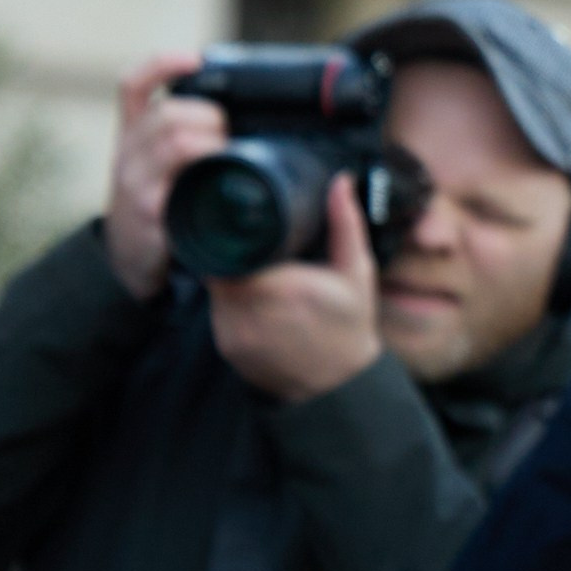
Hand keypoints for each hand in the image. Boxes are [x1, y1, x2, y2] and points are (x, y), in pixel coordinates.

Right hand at [103, 48, 221, 300]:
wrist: (128, 259)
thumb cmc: (157, 204)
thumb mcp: (156, 165)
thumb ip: (181, 137)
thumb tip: (237, 116)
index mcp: (131, 133)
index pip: (133, 84)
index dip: (162, 64)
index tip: (195, 58)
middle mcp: (128, 152)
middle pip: (167, 113)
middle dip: (208, 117)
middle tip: (228, 135)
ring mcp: (135, 183)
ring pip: (174, 142)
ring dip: (210, 144)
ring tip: (226, 159)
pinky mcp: (150, 215)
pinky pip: (178, 187)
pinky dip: (205, 180)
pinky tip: (220, 184)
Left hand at [205, 171, 383, 404]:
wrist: (339, 388)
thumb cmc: (349, 327)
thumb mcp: (356, 272)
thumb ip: (345, 225)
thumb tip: (340, 182)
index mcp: (279, 284)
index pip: (233, 245)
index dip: (234, 234)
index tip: (248, 228)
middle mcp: (249, 309)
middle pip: (219, 264)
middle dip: (233, 254)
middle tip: (254, 249)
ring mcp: (235, 332)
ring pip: (215, 289)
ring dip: (229, 279)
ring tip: (256, 275)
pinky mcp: (228, 349)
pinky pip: (217, 314)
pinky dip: (230, 305)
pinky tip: (255, 304)